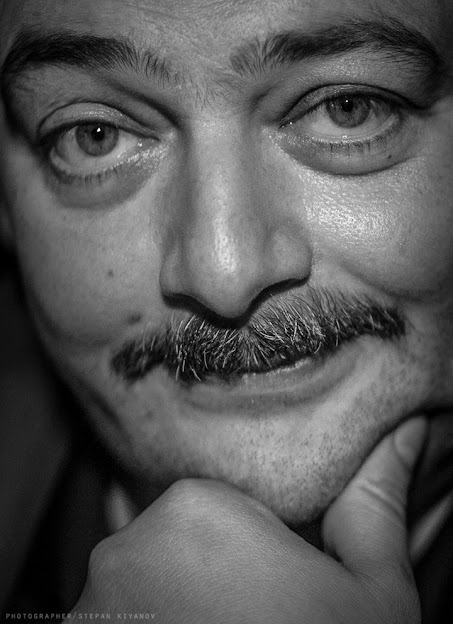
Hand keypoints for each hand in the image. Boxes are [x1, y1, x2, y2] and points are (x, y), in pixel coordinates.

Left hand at [71, 417, 426, 622]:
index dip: (262, 553)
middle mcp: (126, 545)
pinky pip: (115, 618)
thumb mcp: (367, 595)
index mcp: (197, 507)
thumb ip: (374, 506)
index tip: (279, 595)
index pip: (229, 508)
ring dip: (175, 610)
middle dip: (214, 580)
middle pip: (183, 545)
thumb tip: (404, 433)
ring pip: (146, 586)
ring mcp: (90, 603)